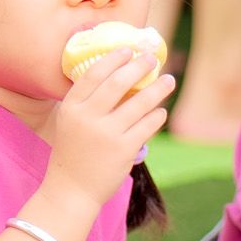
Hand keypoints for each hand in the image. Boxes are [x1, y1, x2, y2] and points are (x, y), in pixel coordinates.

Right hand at [42, 51, 171, 207]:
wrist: (71, 190)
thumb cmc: (74, 152)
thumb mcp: (71, 122)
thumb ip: (88, 101)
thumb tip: (120, 75)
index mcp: (71, 107)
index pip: (93, 74)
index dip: (113, 58)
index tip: (128, 49)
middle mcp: (87, 118)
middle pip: (118, 82)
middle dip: (138, 66)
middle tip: (152, 58)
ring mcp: (106, 134)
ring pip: (139, 102)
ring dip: (158, 88)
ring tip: (169, 80)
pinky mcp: (124, 149)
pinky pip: (148, 124)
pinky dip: (157, 115)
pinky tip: (160, 111)